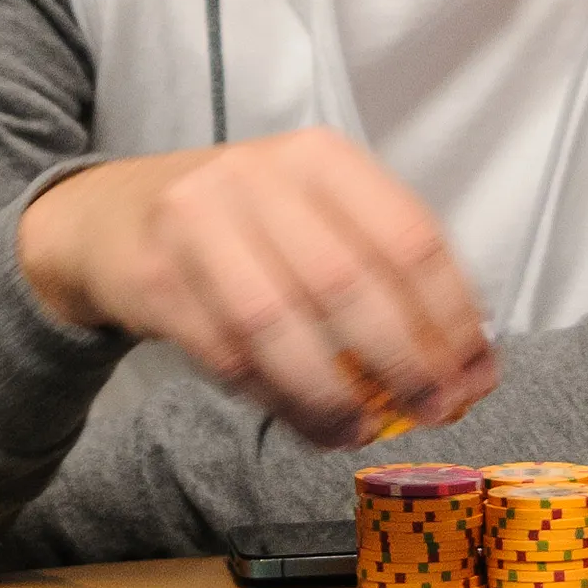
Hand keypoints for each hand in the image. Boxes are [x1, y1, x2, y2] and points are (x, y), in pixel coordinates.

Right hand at [17, 129, 497, 446]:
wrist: (111, 217)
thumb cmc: (241, 225)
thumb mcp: (313, 215)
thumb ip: (384, 271)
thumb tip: (467, 361)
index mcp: (320, 157)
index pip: (409, 234)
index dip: (451, 313)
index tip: (475, 372)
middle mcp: (260, 177)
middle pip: (348, 281)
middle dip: (402, 359)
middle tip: (431, 410)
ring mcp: (198, 222)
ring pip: (279, 324)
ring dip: (331, 393)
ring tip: (362, 429)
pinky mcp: (154, 278)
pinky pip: (225, 353)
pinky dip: (274, 397)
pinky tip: (306, 420)